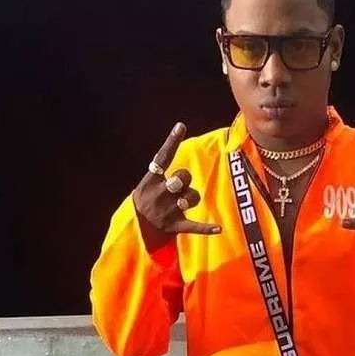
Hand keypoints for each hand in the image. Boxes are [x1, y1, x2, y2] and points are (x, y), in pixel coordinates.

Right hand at [133, 122, 221, 250]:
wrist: (136, 227)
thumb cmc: (147, 199)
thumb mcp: (147, 183)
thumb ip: (162, 169)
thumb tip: (177, 136)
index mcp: (151, 181)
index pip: (162, 158)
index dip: (172, 142)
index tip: (180, 126)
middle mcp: (159, 194)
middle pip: (182, 178)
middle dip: (184, 178)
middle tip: (178, 185)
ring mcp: (167, 211)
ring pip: (192, 198)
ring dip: (192, 198)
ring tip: (182, 203)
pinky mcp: (175, 226)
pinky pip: (195, 225)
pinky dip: (206, 228)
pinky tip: (218, 229)